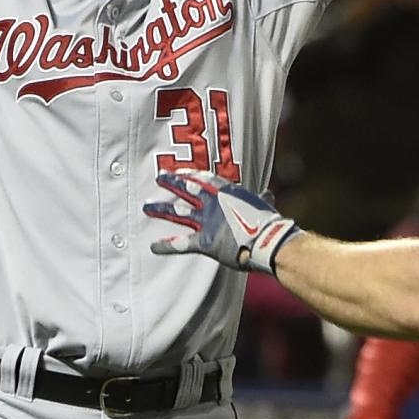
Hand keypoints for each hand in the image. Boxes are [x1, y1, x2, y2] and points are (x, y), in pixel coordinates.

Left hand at [144, 170, 298, 274]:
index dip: (191, 174)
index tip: (181, 171)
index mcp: (228, 192)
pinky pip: (181, 244)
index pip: (205, 178)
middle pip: (187, 189)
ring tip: (147, 207)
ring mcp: (207, 222)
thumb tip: (267, 196)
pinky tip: (153, 247)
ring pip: (178, 212)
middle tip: (160, 177)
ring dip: (161, 209)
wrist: (268, 241)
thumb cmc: (271, 224)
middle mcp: (214, 203)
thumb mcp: (265, 206)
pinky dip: (166, 246)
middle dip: (172, 182)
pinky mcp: (205, 241)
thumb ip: (261, 200)